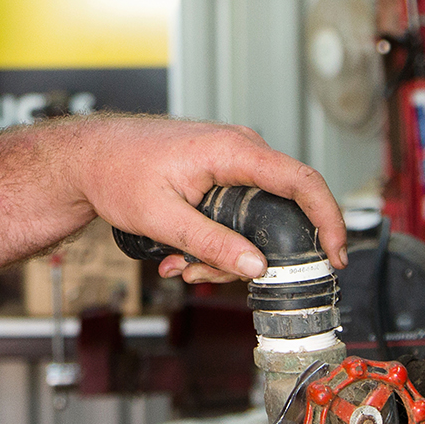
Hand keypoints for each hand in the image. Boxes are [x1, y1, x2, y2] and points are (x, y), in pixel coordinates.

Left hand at [68, 116, 346, 285]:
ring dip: (224, 252)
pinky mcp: (221, 172)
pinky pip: (236, 211)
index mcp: (232, 150)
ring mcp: (231, 160)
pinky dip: (216, 239)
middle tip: (207, 274)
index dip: (328, 219)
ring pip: (254, 218)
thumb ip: (211, 243)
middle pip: (277, 210)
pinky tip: (181, 254)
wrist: (88, 156)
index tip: (336, 254)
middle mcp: (240, 149)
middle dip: (250, 254)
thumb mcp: (163, 218)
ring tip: (181, 265)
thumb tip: (256, 267)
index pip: (301, 181)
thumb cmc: (117, 172)